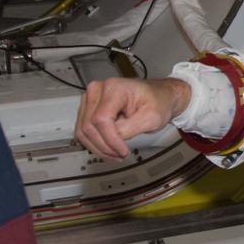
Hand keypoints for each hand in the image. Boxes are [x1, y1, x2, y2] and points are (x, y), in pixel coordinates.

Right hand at [74, 77, 190, 159]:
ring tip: (115, 154)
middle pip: (89, 126)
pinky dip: (95, 143)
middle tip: (120, 155)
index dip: (111, 140)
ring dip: (98, 148)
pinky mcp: (89, 109)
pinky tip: (108, 149)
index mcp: (114, 88)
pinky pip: (84, 131)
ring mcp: (91, 99)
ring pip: (83, 131)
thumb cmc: (158, 101)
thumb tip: (113, 139)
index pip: (102, 119)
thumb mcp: (151, 117)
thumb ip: (130, 128)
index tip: (122, 151)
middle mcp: (98, 91)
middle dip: (104, 146)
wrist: (159, 96)